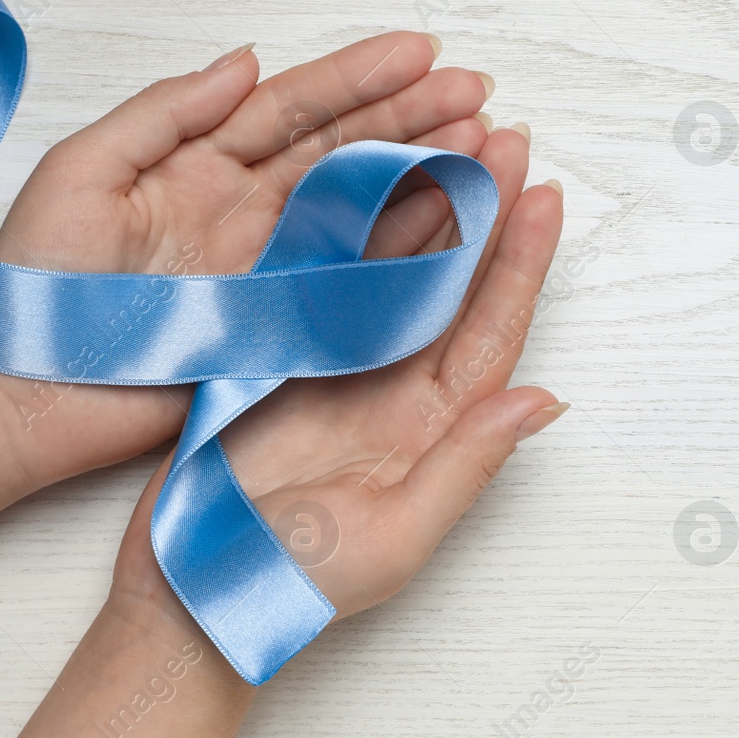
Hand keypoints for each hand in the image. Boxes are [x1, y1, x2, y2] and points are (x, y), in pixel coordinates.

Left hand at [0, 32, 498, 486]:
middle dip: (414, 119)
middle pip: (346, 152)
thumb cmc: (36, 282)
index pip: (294, 108)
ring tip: (486, 144)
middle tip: (477, 93)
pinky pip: (357, 279)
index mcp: (200, 164)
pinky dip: (410, 250)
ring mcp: (272, 268)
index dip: (359, 78)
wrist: (24, 391)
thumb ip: (165, 111)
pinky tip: (456, 219)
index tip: (421, 52)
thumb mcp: (84, 171)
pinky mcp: (285, 323)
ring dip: (427, 175)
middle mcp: (248, 211)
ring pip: (365, 210)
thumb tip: (247, 60)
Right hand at [105, 124, 565, 634]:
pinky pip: (320, 280)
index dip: (523, 264)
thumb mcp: (397, 538)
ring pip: (391, 271)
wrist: (190, 598)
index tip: (548, 196)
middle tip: (505, 139)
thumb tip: (544, 401)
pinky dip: (341, 230)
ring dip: (421, 207)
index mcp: (433, 430)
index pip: (492, 332)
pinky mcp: (279, 356)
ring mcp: (337, 369)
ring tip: (448, 139)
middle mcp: (394, 389)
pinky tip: (358, 179)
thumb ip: (469, 464)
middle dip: (482, 213)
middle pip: (451, 286)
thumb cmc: (296, 584)